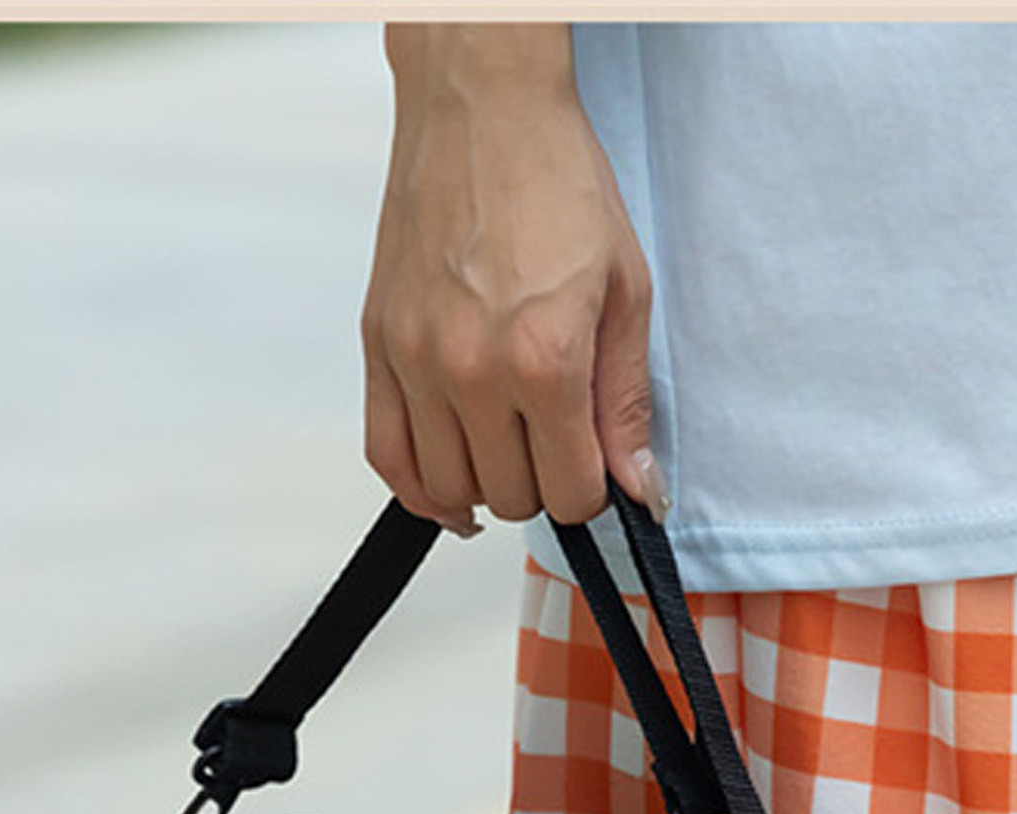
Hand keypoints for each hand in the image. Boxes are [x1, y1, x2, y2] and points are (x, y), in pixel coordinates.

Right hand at [362, 24, 666, 534]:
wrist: (481, 112)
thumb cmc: (556, 184)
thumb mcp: (624, 292)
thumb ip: (626, 402)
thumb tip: (637, 486)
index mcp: (543, 359)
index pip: (568, 492)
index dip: (592, 493)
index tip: (595, 469)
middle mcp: (471, 371)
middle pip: (511, 498)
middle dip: (542, 485)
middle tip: (556, 445)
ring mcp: (416, 363)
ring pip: (449, 489)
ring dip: (485, 487)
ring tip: (508, 454)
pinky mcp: (378, 350)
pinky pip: (386, 457)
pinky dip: (419, 488)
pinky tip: (450, 486)